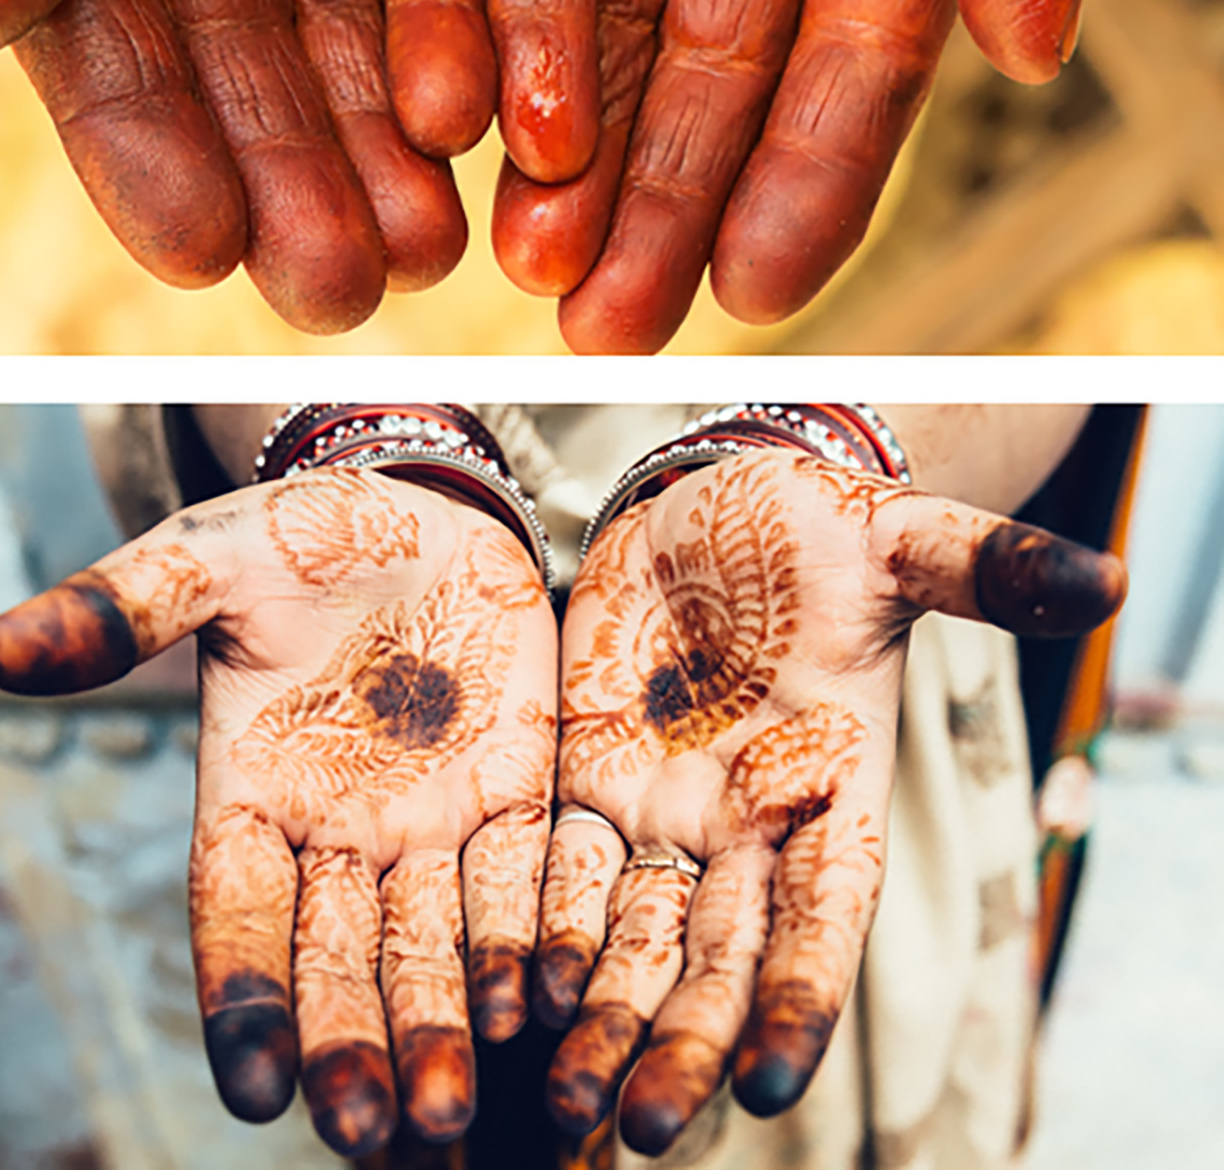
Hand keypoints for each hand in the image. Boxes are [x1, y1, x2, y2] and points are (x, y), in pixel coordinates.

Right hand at [0, 0, 508, 329]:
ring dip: (381, 141)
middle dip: (281, 165)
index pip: (95, 12)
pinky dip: (490, 39)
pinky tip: (501, 127)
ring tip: (423, 245)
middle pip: (236, 42)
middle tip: (337, 279)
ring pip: (360, 17)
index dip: (138, 133)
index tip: (193, 245)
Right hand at [0, 473, 557, 1157]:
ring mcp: (427, 827)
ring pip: (432, 949)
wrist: (421, 508)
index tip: (249, 1090)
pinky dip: (527, 948)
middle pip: (337, 960)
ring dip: (441, 1031)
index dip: (241, 998)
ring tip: (450, 1115)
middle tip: (367, 1136)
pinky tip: (540, 1011)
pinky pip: (522, 885)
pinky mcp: (515, 801)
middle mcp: (334, 834)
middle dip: (351, 1047)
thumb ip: (117, 608)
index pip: (236, 914)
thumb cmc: (296, 535)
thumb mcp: (207, 557)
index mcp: (246, 793)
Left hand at [483, 0, 1148, 351]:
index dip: (811, 180)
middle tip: (608, 334)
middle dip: (665, 206)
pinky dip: (499, 15)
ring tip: (538, 275)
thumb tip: (1016, 58)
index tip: (763, 296)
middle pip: (710, 71)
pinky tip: (490, 121)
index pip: (854, 67)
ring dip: (569, 151)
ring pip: (601, 20)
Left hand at [535, 453, 1122, 1148]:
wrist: (712, 495)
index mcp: (834, 791)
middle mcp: (748, 825)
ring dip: (598, 1017)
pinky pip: (550, 869)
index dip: (803, 999)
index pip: (823, 918)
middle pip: (715, 955)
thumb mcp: (896, 540)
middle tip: (638, 1130)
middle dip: (678, 1041)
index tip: (771, 1084)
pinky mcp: (581, 773)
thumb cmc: (818, 525)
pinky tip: (500, 999)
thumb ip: (979, 569)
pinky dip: (531, 933)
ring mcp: (662, 808)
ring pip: (627, 935)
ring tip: (560, 1100)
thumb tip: (1102, 581)